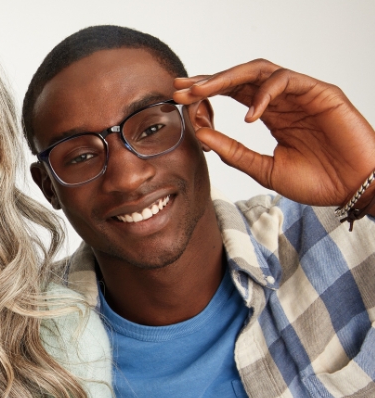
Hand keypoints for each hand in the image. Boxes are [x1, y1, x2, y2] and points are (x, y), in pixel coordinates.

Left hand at [173, 59, 374, 208]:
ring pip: (260, 70)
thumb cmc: (317, 181)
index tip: (179, 99)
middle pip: (241, 77)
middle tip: (180, 87)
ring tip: (202, 91)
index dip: (206, 93)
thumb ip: (233, 152)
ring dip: (227, 78)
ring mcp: (302, 94)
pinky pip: (287, 81)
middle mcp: (284, 100)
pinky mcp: (321, 93)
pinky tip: (249, 115)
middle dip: (208, 80)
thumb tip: (200, 135)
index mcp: (271, 115)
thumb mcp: (263, 169)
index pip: (232, 93)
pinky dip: (263, 93)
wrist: (354, 191)